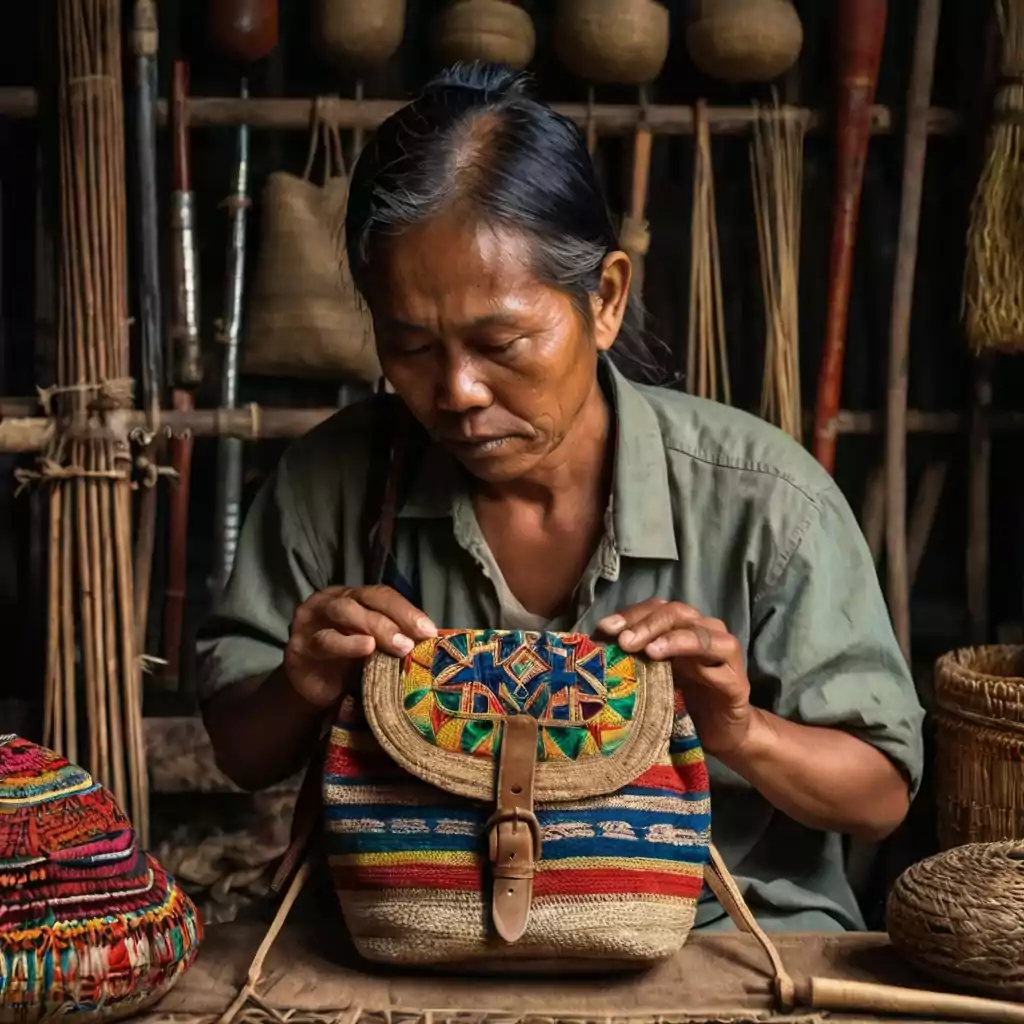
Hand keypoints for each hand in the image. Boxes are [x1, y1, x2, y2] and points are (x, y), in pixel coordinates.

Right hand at [284, 585, 436, 708]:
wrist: (310, 688)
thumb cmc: (346, 662)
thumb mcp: (372, 646)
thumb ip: (392, 638)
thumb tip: (430, 640)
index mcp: (351, 597)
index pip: (381, 594)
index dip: (406, 610)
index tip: (430, 631)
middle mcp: (330, 601)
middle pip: (364, 599)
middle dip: (394, 618)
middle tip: (414, 642)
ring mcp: (311, 620)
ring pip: (344, 612)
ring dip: (375, 627)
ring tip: (398, 645)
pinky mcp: (299, 646)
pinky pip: (325, 641)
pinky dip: (348, 644)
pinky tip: (366, 648)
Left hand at [597, 599, 751, 757]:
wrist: (723, 735)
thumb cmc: (683, 703)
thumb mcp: (651, 680)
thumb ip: (632, 662)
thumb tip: (592, 652)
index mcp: (680, 629)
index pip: (654, 609)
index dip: (629, 615)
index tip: (604, 629)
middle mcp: (703, 631)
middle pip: (674, 612)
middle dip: (644, 623)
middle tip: (622, 640)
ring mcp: (722, 651)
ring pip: (697, 628)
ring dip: (668, 635)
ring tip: (645, 649)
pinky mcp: (736, 676)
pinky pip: (720, 653)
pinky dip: (693, 651)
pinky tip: (674, 661)